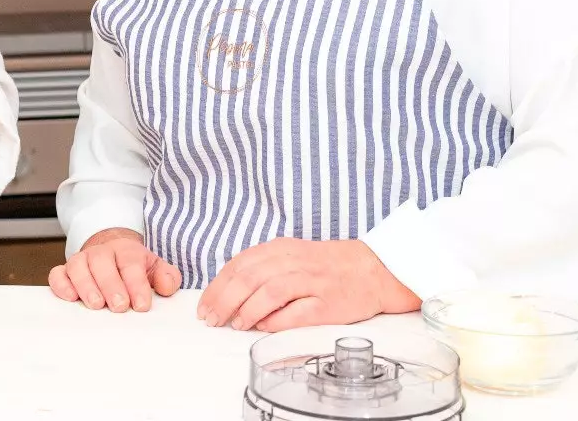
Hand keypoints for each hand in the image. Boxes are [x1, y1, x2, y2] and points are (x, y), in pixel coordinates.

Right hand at [48, 228, 180, 312]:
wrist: (111, 251)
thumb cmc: (133, 266)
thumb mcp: (154, 268)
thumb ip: (166, 276)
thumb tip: (166, 287)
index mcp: (126, 250)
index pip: (131, 264)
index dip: (136, 284)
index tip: (141, 305)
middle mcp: (102, 253)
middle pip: (103, 263)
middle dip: (111, 285)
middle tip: (119, 306)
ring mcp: (82, 261)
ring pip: (78, 267)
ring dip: (86, 286)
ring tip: (96, 304)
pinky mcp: (65, 271)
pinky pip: (58, 274)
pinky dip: (61, 284)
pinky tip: (70, 297)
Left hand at [197, 238, 419, 331]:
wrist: (373, 269)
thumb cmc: (326, 266)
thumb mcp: (290, 256)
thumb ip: (261, 269)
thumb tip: (229, 293)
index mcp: (280, 249)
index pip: (239, 265)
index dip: (217, 286)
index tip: (204, 305)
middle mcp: (294, 262)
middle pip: (250, 278)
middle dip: (224, 300)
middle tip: (211, 319)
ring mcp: (312, 282)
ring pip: (271, 292)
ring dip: (247, 310)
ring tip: (235, 324)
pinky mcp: (328, 303)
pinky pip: (298, 312)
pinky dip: (277, 320)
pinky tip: (263, 327)